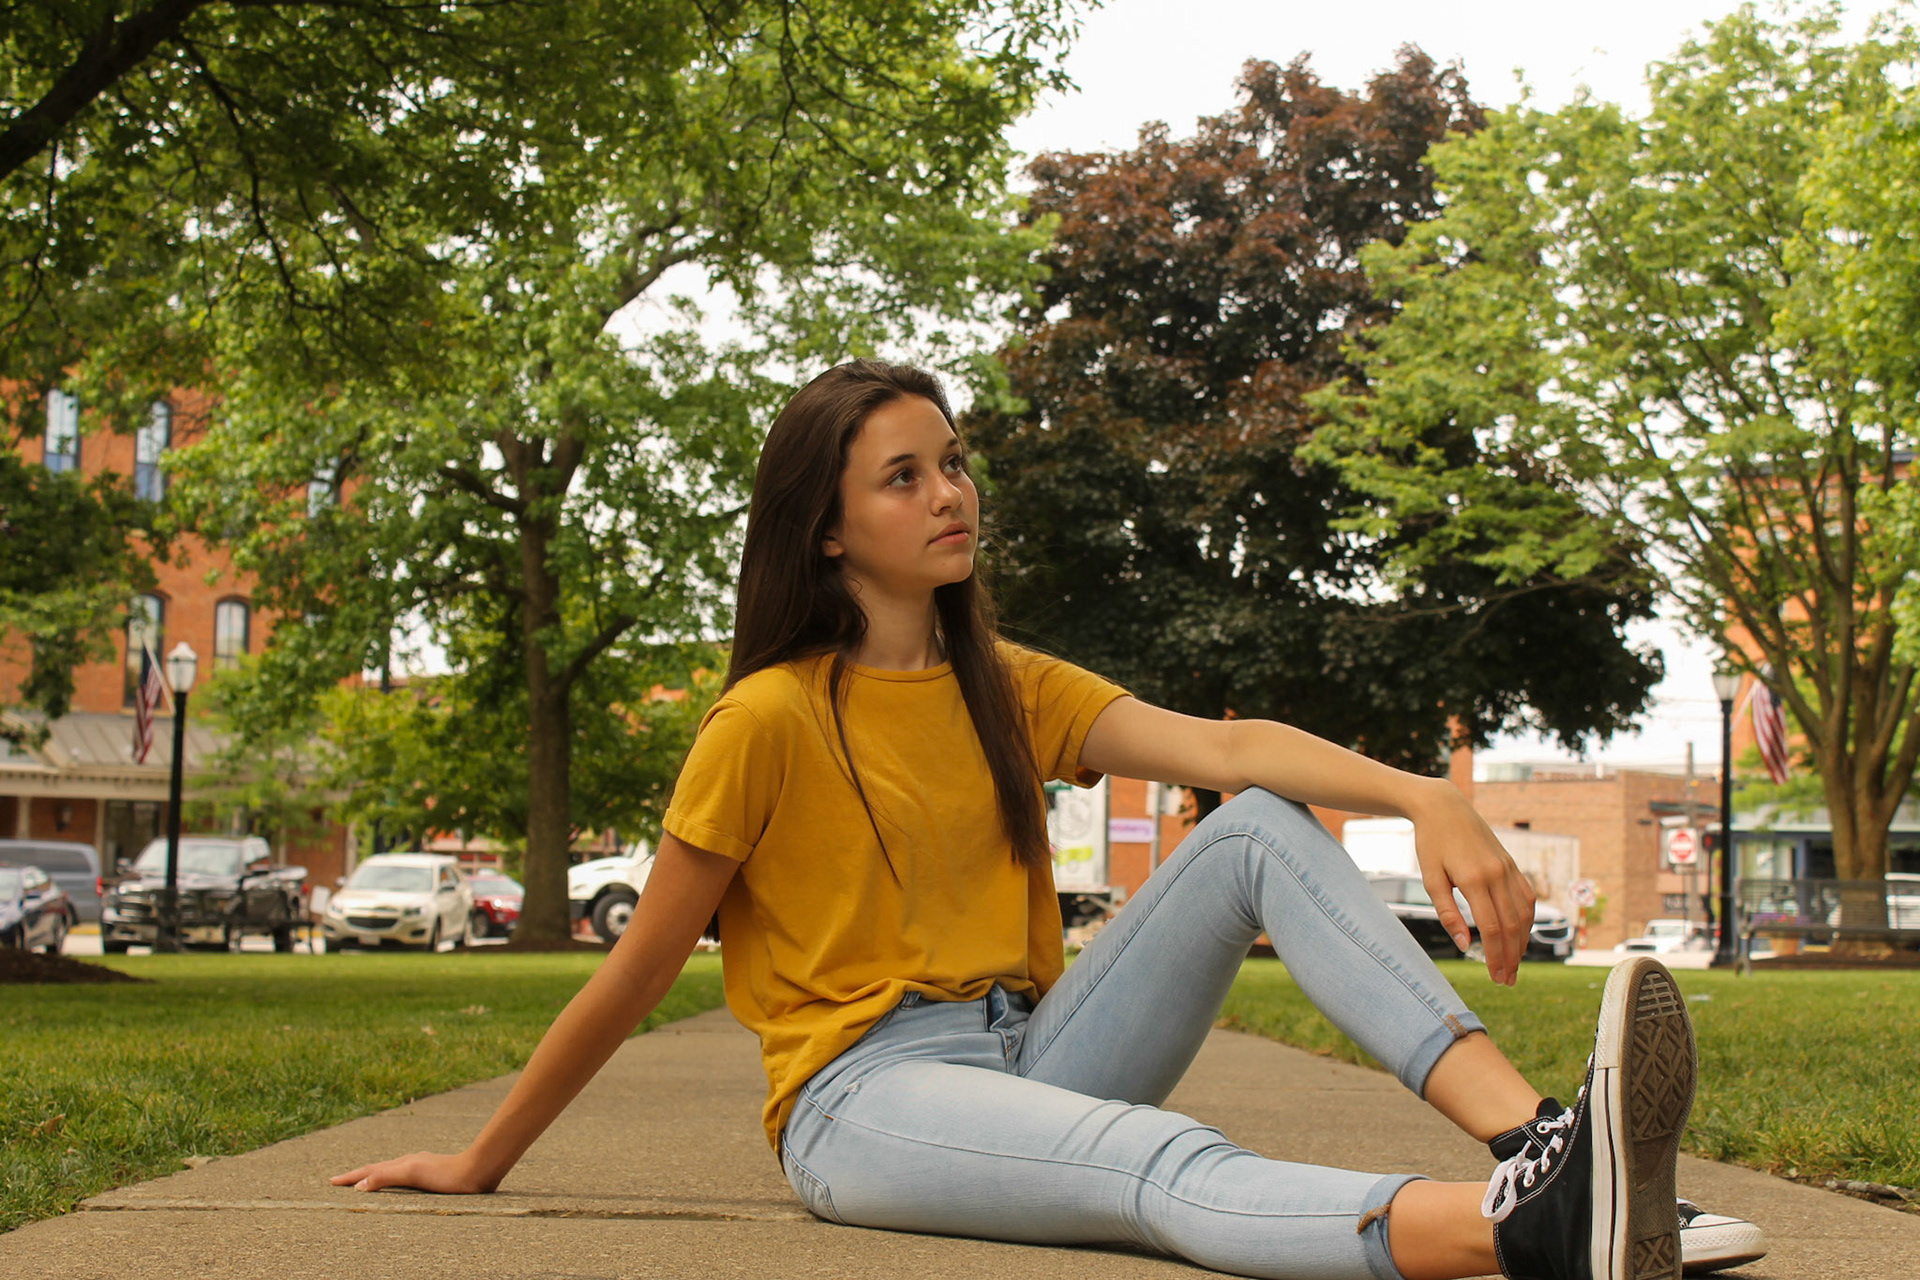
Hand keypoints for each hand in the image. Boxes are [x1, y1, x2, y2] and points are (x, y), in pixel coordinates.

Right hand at [330, 1149, 497, 1194]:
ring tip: (364, 1182)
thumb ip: (386, 1176)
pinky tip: (400, 1185)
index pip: (370, 1170)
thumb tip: (359, 1186)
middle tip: (340, 1180)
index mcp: (402, 1163)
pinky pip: (405, 1178)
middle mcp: (410, 1162)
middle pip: (378, 1168)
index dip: (350, 1177)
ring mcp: (421, 1168)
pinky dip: (392, 1181)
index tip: (332, 1181)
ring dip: (374, 1177)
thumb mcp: (412, 1173)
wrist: (476, 1171)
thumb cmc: (446, 1174)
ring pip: (391, 1172)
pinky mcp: (433, 1176)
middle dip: (358, 1175)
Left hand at [1409, 785, 1537, 985]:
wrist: (1444, 807)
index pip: (1491, 928)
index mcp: (1474, 879)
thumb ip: (1447, 912)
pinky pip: (1527, 896)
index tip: (1495, 977)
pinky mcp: (1511, 863)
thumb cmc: (1431, 843)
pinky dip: (1528, 919)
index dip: (1494, 956)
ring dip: (1522, 941)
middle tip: (1507, 980)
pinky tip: (1521, 934)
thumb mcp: (1430, 878)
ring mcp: (1507, 868)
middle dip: (1511, 956)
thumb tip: (1462, 944)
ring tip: (1514, 963)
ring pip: (1524, 913)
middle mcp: (1497, 874)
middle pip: (1511, 925)